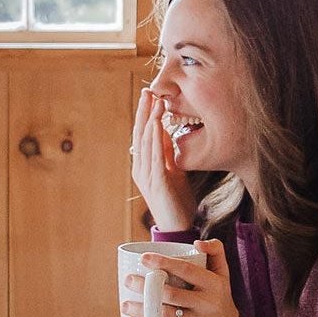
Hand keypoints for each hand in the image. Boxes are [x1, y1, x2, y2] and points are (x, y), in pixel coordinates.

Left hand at [120, 238, 238, 316]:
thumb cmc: (218, 296)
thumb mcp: (222, 273)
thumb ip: (215, 250)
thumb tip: (197, 242)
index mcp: (214, 283)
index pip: (187, 270)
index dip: (164, 263)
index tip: (144, 258)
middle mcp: (208, 302)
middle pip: (171, 293)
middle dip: (146, 287)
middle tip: (128, 281)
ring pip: (166, 315)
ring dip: (142, 310)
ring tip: (125, 304)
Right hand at [131, 88, 195, 231]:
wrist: (177, 226)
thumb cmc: (176, 200)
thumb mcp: (172, 170)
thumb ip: (166, 152)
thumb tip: (164, 130)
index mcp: (143, 165)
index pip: (142, 135)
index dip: (145, 115)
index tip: (150, 95)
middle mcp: (140, 168)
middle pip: (140, 134)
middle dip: (144, 112)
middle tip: (148, 90)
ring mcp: (147, 175)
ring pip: (146, 142)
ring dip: (150, 120)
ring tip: (154, 101)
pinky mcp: (157, 182)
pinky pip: (155, 156)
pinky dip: (155, 138)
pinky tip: (156, 124)